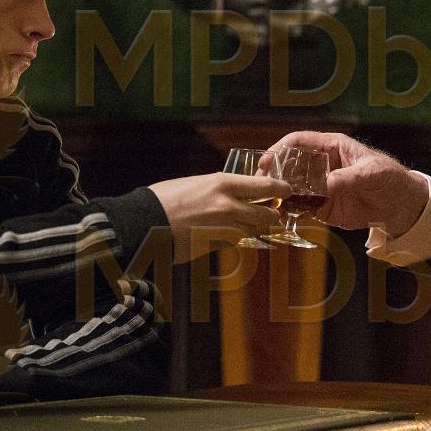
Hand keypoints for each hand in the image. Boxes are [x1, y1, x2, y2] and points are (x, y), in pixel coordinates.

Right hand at [146, 172, 287, 262]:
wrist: (143, 222)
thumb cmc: (165, 198)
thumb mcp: (196, 183)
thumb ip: (219, 188)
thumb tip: (234, 194)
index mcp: (223, 184)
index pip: (266, 185)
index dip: (281, 189)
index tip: (287, 190)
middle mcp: (228, 207)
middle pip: (266, 215)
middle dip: (270, 215)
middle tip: (269, 213)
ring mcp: (223, 229)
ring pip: (251, 232)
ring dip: (251, 229)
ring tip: (242, 223)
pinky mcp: (215, 247)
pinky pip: (233, 243)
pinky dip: (232, 240)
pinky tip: (220, 234)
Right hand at [262, 131, 427, 236]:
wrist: (401, 206)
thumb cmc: (390, 178)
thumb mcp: (372, 173)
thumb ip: (349, 178)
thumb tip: (328, 184)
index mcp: (331, 147)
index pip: (300, 141)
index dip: (280, 148)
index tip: (266, 159)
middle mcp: (321, 165)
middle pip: (289, 164)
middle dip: (273, 173)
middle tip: (261, 184)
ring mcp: (320, 187)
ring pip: (292, 187)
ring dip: (280, 194)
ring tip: (268, 203)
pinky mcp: (322, 207)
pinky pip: (301, 208)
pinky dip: (290, 212)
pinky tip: (281, 217)